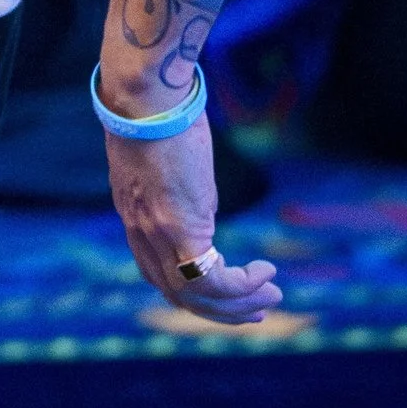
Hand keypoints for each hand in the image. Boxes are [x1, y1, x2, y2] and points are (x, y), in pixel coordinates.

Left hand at [104, 103, 282, 325]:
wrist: (145, 98)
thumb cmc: (156, 115)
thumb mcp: (167, 163)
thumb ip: (179, 192)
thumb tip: (199, 205)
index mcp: (134, 218)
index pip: (157, 274)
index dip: (191, 292)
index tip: (224, 293)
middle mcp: (141, 233)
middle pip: (176, 293)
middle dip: (220, 309)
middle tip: (259, 309)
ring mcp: (158, 233)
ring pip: (194, 294)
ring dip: (237, 303)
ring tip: (272, 295)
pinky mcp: (179, 227)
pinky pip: (210, 278)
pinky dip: (241, 285)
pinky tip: (265, 272)